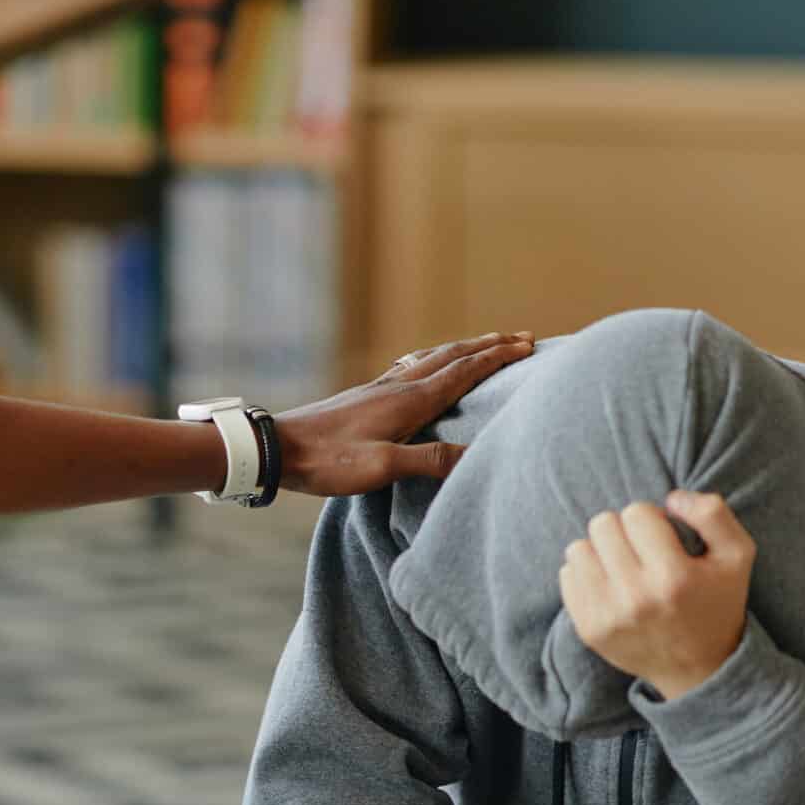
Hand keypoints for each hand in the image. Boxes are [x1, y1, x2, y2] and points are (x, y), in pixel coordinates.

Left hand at [273, 331, 536, 495]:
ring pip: (431, 358)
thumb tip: (476, 455)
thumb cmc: (328, 461)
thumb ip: (429, 461)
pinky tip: (424, 364)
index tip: (527, 345)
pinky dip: (432, 360)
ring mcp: (379, 388)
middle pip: (452, 356)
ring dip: (463, 350)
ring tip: (483, 346)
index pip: (464, 370)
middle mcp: (398, 386)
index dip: (497, 357)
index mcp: (409, 400)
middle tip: (520, 337)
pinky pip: (409, 368)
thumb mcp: (381, 467)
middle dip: (488, 346)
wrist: (277, 448)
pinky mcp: (364, 396)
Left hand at [559, 490, 755, 699]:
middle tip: (642, 552)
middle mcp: (635, 598)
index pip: (637, 512)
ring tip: (624, 567)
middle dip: (624, 530)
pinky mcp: (587, 629)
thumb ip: (712, 513)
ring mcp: (606, 616)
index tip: (664, 540)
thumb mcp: (737, 555)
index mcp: (673, 577)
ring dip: (601, 550)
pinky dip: (587, 574)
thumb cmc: (717, 603)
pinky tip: (611, 585)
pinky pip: (567, 575)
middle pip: (603, 524)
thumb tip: (671, 497)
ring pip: (578, 547)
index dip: (652, 519)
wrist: (697, 669)